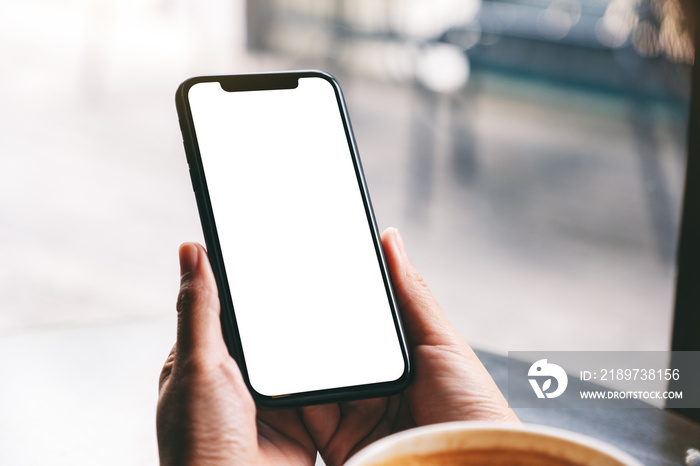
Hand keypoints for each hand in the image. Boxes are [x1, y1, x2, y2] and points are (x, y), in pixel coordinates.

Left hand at [156, 243, 315, 465]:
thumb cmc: (199, 444)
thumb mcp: (198, 365)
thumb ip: (199, 309)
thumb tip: (189, 251)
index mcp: (202, 358)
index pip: (224, 303)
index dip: (245, 275)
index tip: (269, 243)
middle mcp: (235, 375)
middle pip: (266, 326)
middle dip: (286, 303)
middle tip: (313, 264)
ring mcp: (268, 397)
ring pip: (295, 351)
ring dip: (311, 334)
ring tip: (335, 297)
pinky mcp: (299, 416)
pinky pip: (318, 381)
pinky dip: (331, 368)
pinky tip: (346, 345)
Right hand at [300, 228, 517, 465]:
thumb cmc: (472, 406)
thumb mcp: (441, 340)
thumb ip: (410, 292)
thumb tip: (390, 238)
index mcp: (404, 355)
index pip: (364, 320)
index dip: (341, 296)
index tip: (314, 269)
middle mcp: (379, 383)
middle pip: (337, 349)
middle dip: (315, 328)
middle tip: (286, 299)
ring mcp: (359, 412)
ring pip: (318, 377)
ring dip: (302, 359)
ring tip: (279, 332)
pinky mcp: (340, 440)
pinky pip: (310, 413)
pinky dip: (295, 396)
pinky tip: (284, 374)